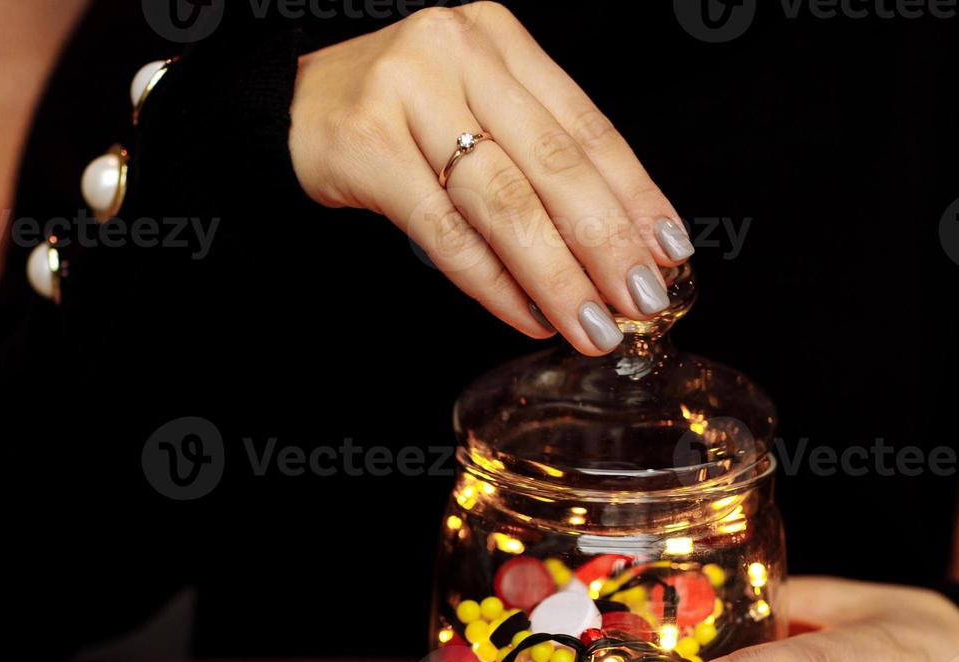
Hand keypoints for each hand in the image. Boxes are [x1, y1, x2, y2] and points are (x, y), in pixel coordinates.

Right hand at [288, 2, 692, 354]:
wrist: (287, 109)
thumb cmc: (395, 118)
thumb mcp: (472, 111)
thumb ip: (535, 157)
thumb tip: (619, 246)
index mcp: (499, 41)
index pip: (585, 126)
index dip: (635, 194)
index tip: (671, 250)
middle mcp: (458, 53)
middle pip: (553, 164)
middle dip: (607, 242)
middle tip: (641, 298)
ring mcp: (407, 93)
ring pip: (504, 201)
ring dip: (557, 274)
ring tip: (593, 324)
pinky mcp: (366, 143)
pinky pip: (444, 230)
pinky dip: (492, 281)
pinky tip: (527, 316)